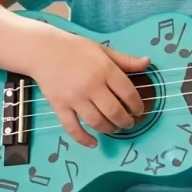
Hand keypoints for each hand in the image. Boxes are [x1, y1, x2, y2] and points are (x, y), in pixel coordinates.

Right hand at [32, 30, 149, 147]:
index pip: (128, 93)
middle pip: (115, 111)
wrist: (43, 50)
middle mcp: (91, 86)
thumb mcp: (103, 50)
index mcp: (105, 70)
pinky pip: (72, 128)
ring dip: (110, 129)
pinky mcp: (60, 106)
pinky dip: (84, 139)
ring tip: (115, 128)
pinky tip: (93, 143)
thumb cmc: (75, 48)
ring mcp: (75, 98)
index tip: (139, 110)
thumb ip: (125, 60)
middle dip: (126, 121)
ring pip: (97, 122)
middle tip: (129, 122)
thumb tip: (148, 62)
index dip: (137, 105)